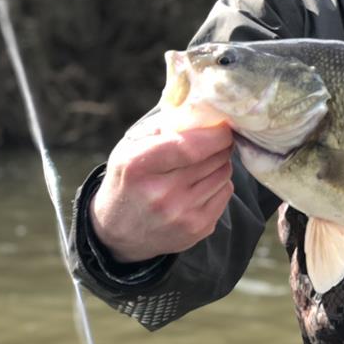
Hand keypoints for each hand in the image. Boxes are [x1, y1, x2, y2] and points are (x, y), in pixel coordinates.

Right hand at [89, 120, 234, 262]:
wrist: (118, 233)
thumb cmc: (129, 179)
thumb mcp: (131, 147)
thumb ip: (163, 125)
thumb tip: (202, 110)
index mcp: (139, 167)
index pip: (190, 146)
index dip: (215, 134)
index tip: (223, 126)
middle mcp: (161, 195)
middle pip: (214, 158)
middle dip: (219, 146)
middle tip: (212, 142)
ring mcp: (181, 216)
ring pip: (224, 173)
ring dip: (219, 164)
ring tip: (201, 165)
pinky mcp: (197, 229)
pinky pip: (226, 192)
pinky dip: (219, 184)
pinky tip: (200, 185)